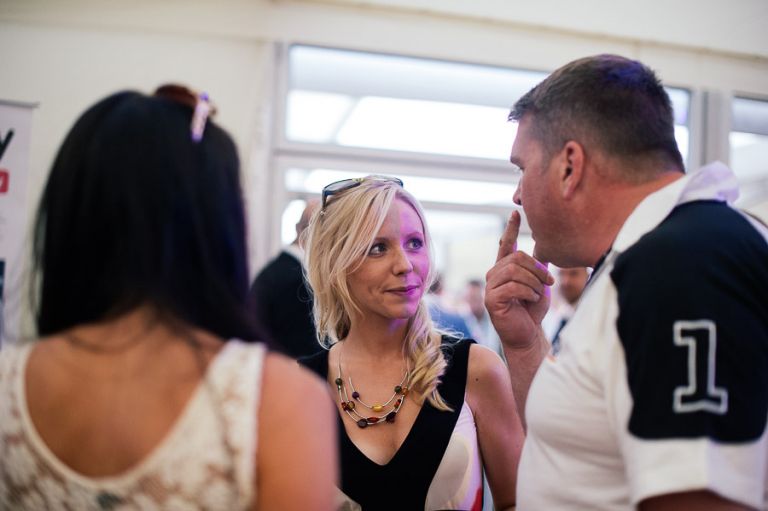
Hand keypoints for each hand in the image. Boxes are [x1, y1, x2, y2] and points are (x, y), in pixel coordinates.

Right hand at [485, 211, 553, 349]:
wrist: (528, 334)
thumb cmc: (533, 310)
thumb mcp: (539, 284)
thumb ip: (538, 268)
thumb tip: (545, 247)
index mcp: (506, 269)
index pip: (506, 245)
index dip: (511, 229)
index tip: (516, 212)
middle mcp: (495, 274)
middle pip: (516, 257)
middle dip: (536, 268)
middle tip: (548, 282)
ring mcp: (491, 286)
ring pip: (514, 270)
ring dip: (533, 281)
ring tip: (538, 293)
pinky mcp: (491, 299)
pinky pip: (512, 286)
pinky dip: (527, 291)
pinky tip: (531, 299)